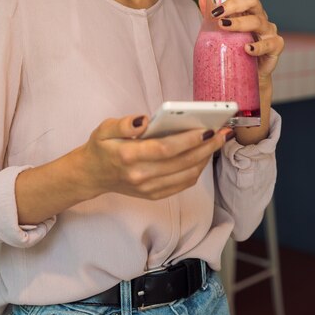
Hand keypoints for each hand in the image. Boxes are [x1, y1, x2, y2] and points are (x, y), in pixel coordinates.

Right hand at [79, 115, 232, 200]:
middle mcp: (141, 176)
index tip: (207, 129)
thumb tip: (145, 120)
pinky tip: (203, 155)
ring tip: (217, 142)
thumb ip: (124, 124)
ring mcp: (149, 188)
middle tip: (223, 133)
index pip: (165, 149)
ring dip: (206, 159)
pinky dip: (197, 170)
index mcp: (129, 156)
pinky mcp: (154, 194)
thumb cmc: (100, 147)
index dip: (189, 140)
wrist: (92, 175)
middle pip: (182, 163)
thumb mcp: (105, 128)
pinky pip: (183, 184)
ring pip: (187, 175)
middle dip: (206, 147)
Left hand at [198, 0, 283, 82]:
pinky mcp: (275, 47)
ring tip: (223, 26)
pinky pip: (269, 44)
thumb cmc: (234, 46)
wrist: (246, 71)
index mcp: (249, 8)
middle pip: (252, 1)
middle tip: (217, 13)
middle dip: (233, 5)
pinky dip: (258, 46)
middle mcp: (261, 16)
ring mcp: (269, 31)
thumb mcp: (220, 29)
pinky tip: (247, 48)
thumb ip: (211, 13)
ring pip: (257, 21)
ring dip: (239, 23)